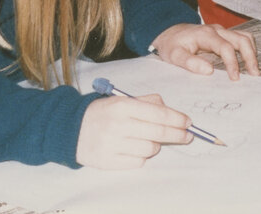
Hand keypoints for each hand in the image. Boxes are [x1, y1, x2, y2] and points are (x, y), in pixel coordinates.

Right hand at [76, 93, 191, 168]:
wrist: (71, 129)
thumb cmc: (103, 112)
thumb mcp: (123, 99)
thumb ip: (148, 102)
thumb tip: (172, 111)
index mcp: (123, 106)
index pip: (159, 114)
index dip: (177, 119)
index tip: (188, 122)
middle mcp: (118, 125)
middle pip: (158, 132)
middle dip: (178, 134)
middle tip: (187, 136)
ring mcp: (113, 145)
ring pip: (150, 149)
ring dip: (157, 145)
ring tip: (152, 140)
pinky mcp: (108, 161)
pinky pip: (138, 162)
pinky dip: (142, 156)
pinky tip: (137, 149)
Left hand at [150, 23, 259, 79]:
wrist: (170, 32)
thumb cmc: (172, 45)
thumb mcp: (174, 55)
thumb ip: (189, 63)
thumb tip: (209, 70)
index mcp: (205, 35)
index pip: (225, 47)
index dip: (233, 63)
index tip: (235, 78)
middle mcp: (217, 30)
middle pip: (241, 39)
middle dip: (250, 57)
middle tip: (254, 74)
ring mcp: (221, 31)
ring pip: (244, 37)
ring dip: (252, 52)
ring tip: (254, 69)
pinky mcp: (224, 35)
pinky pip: (241, 38)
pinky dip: (248, 49)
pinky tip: (248, 62)